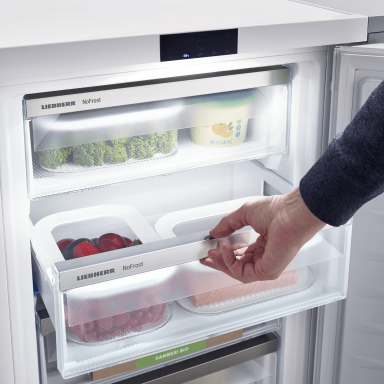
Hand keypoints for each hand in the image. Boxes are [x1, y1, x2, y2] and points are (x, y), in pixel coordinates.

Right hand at [200, 188, 325, 282]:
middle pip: (237, 266)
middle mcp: (266, 257)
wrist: (292, 212)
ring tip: (213, 251)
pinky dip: (229, 262)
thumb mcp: (244, 214)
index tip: (211, 250)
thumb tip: (215, 232)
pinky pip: (242, 272)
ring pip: (237, 272)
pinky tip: (224, 249)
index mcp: (263, 245)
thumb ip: (228, 224)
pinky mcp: (268, 271)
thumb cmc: (278, 210)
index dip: (224, 253)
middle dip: (219, 261)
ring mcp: (267, 266)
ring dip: (222, 262)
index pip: (241, 255)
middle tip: (206, 256)